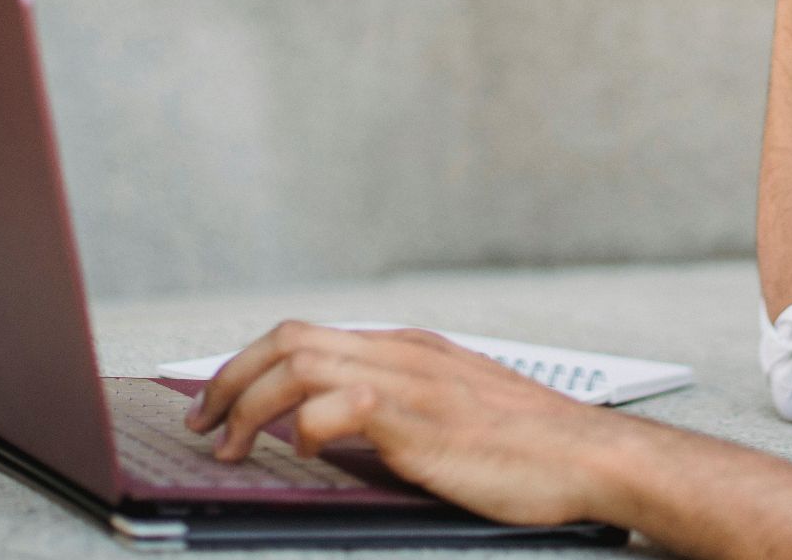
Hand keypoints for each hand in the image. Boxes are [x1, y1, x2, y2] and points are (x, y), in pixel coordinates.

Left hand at [185, 321, 628, 525]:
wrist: (589, 455)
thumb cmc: (529, 448)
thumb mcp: (452, 413)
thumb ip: (399, 410)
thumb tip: (335, 434)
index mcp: (408, 349)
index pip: (306, 336)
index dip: (248, 365)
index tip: (218, 401)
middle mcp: (403, 354)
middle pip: (288, 339)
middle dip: (228, 378)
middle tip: (201, 422)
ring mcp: (411, 382)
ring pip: (298, 365)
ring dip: (248, 404)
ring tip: (229, 445)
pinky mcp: (419, 419)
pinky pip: (337, 406)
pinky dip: (304, 427)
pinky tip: (303, 454)